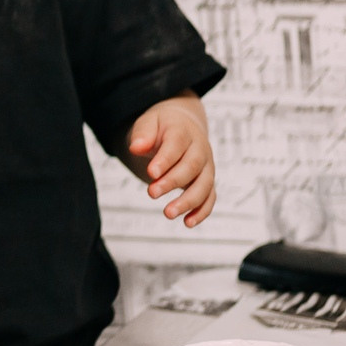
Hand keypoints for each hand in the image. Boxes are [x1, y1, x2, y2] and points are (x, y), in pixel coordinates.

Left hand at [127, 94, 215, 226]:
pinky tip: (188, 223)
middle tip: (152, 193)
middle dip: (173, 181)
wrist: (183, 125)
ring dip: (188, 201)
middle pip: (192, 166)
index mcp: (184, 131)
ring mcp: (206, 166)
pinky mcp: (207, 181)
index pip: (177, 145)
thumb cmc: (162, 126)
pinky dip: (202, 212)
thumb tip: (136, 147)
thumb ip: (142, 134)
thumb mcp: (149, 122)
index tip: (151, 173)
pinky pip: (210, 197)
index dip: (165, 159)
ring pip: (204, 185)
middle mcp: (200, 149)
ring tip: (168, 213)